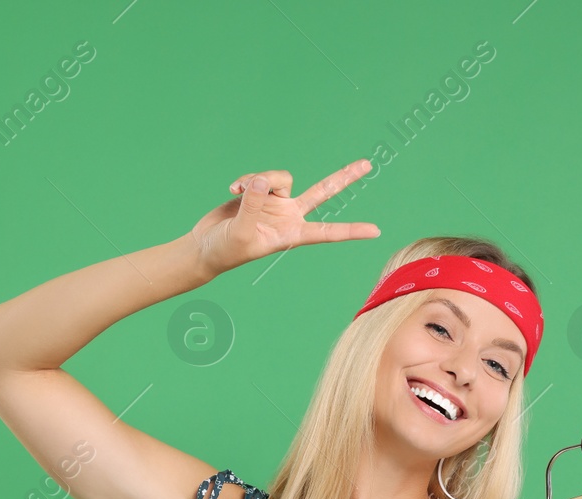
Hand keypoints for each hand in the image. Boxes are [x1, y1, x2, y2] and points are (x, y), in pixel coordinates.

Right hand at [187, 159, 380, 275]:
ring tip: (239, 191)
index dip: (351, 231)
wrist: (206, 246)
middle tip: (368, 165)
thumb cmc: (225, 250)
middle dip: (344, 178)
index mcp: (292, 234)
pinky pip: (259, 176)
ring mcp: (276, 202)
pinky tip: (232, 190)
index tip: (376, 231)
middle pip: (324, 192)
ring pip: (280, 176)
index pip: (328, 232)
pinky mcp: (260, 192)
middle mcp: (290, 216)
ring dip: (261, 178)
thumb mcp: (240, 231)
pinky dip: (245, 180)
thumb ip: (253, 204)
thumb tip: (263, 180)